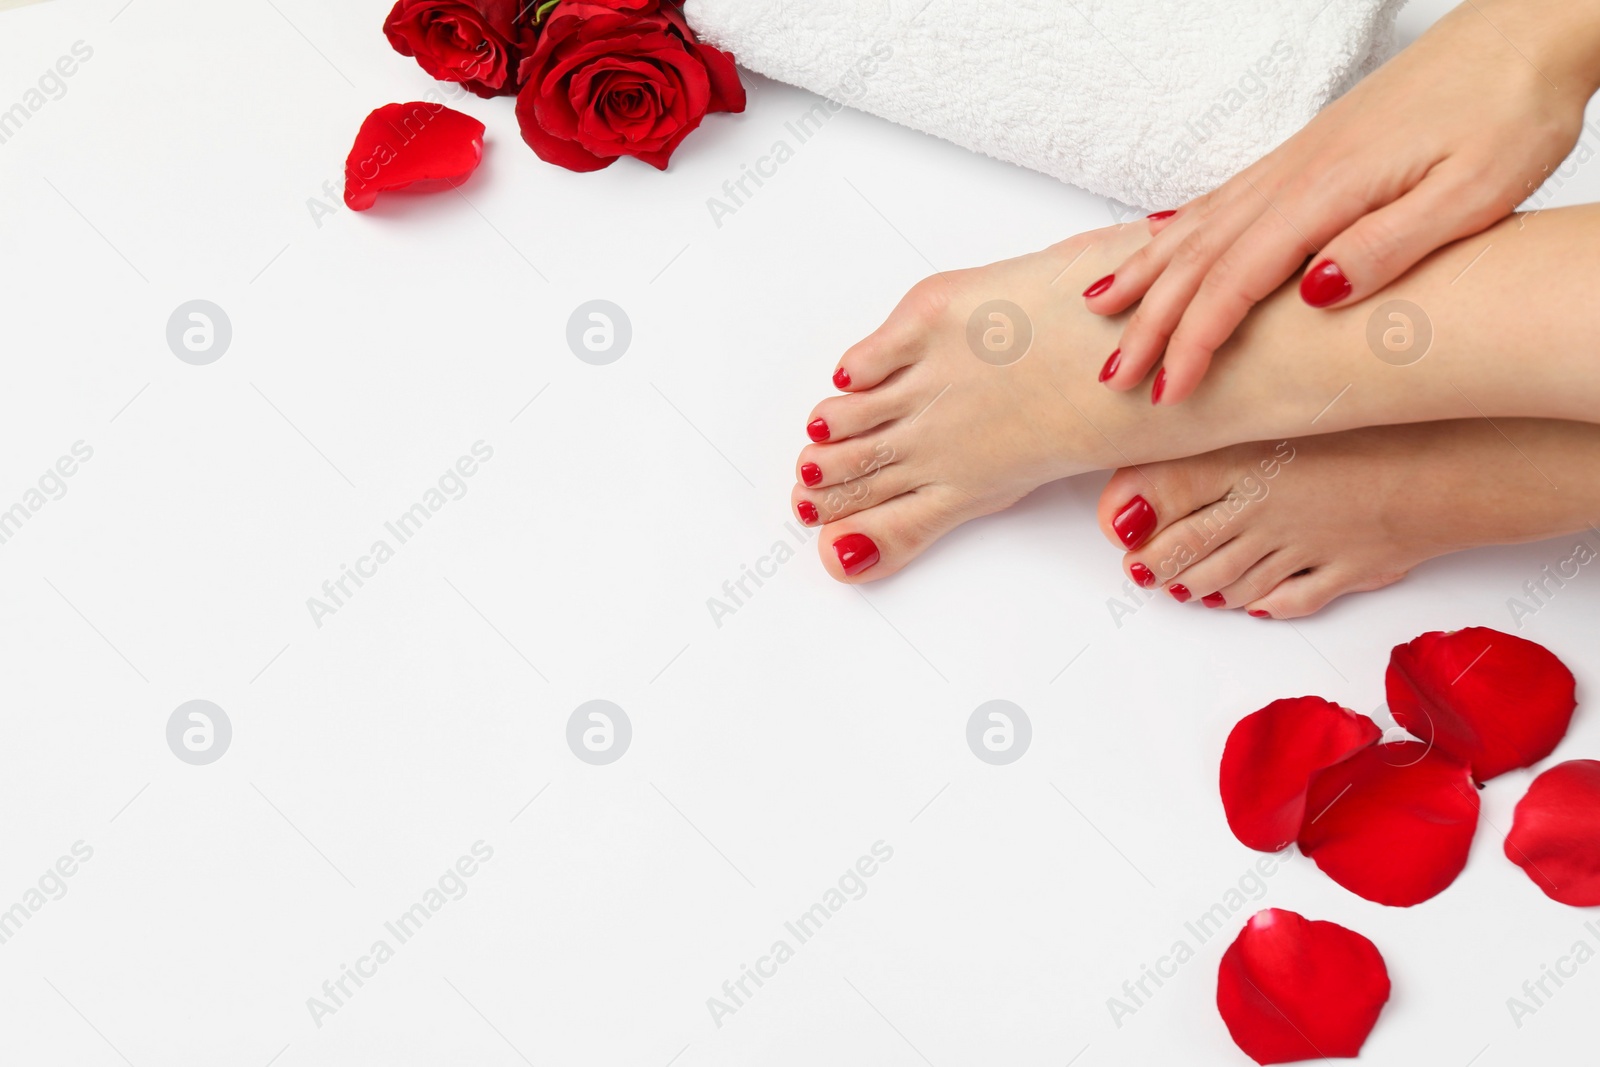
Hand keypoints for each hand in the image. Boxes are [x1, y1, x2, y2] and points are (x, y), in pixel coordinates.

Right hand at [1085, 0, 1599, 403]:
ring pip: (1198, 227)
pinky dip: (1176, 229)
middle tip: (1112, 375)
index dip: (1195, 342)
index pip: (1237, 282)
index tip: (1169, 391)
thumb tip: (1315, 294)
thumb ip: (1389, 245)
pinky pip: (1220, 200)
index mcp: (1329, 192)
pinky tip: (1157, 240)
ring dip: (1147, 273)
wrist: (1523, 33)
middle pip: (1199, 260)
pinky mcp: (1305, 155)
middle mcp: (1295, 176)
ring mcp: (1293, 163)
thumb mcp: (1473, 193)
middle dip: (1149, 323)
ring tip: (1101, 309)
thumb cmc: (1509, 109)